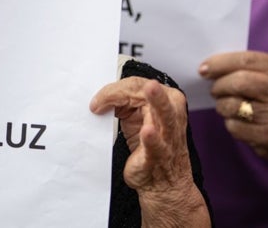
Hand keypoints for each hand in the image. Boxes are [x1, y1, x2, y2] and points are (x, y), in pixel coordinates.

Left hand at [91, 77, 195, 193]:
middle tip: (100, 100)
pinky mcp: (159, 156)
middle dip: (120, 93)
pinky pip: (156, 146)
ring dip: (158, 101)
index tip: (96, 102)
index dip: (113, 90)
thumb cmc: (149, 147)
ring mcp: (168, 135)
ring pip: (165, 114)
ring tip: (151, 90)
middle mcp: (171, 114)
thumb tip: (100, 97)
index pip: (137, 84)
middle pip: (145, 93)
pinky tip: (148, 132)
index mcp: (166, 100)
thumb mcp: (135, 118)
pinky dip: (152, 139)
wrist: (161, 182)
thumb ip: (122, 102)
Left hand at [200, 51, 267, 167]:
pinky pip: (234, 127)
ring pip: (232, 106)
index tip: (204, 68)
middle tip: (215, 89)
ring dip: (222, 106)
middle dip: (219, 86)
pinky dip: (230, 123)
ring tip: (227, 106)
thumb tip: (210, 68)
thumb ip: (250, 68)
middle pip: (237, 82)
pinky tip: (239, 121)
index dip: (220, 63)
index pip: (245, 60)